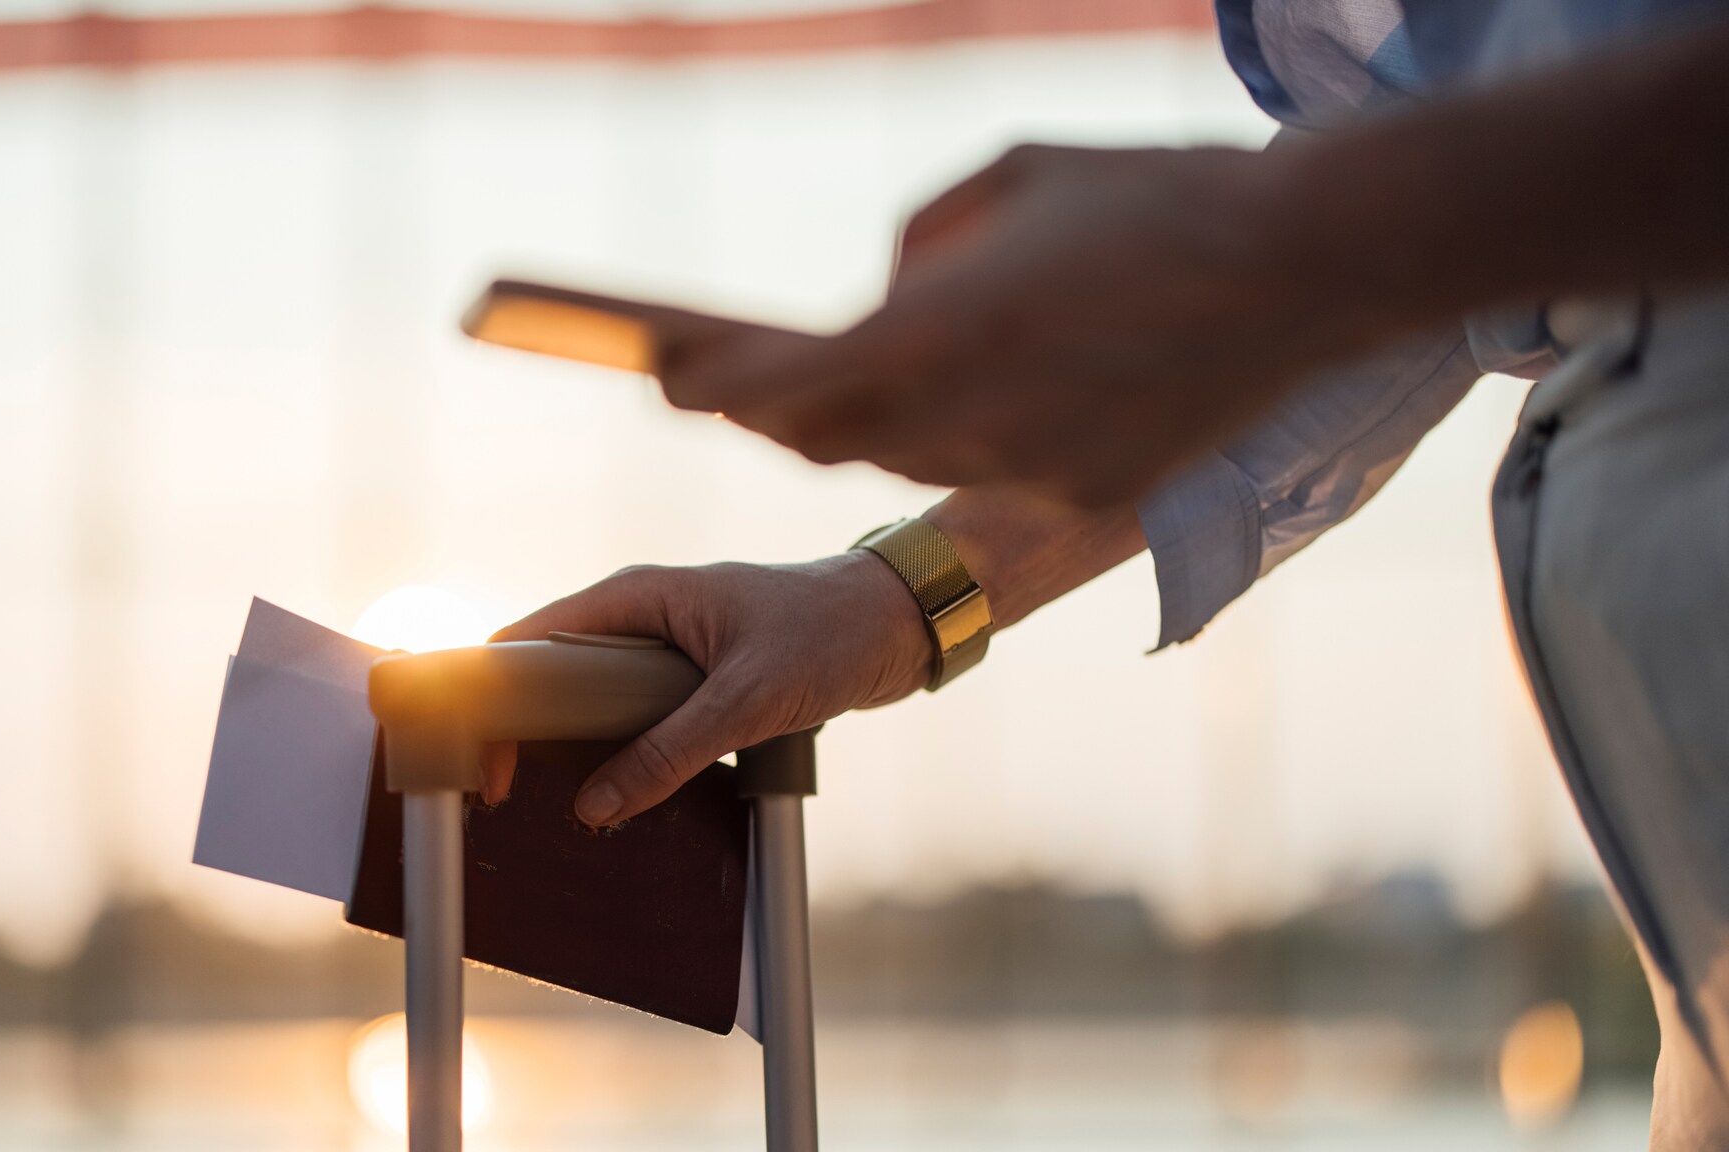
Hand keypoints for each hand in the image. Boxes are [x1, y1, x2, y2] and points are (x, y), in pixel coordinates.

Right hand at [480, 552, 929, 825]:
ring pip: (598, 701)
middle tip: (510, 795)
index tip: (485, 759)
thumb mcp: (746, 700)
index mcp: (638, 596)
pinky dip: (624, 751)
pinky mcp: (695, 678)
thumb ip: (671, 752)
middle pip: (557, 674)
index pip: (533, 640)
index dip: (496, 696)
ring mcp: (668, 647)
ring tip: (554, 804)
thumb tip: (597, 806)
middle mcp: (643, 616)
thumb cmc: (830, 632)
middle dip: (529, 731)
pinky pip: (638, 717)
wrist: (900, 619)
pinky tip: (619, 795)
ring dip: (579, 747)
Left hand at [657, 143, 1415, 505]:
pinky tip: (969, 405)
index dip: (714, 385)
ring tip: (823, 394)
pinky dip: (961, 440)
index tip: (661, 375)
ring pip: (906, 462)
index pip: (791, 379)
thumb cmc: (1155, 193)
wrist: (1312, 265)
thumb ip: (923, 243)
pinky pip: (991, 472)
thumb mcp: (1015, 174)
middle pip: (829, 443)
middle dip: (770, 415)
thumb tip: (881, 299)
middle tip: (716, 389)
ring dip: (860, 430)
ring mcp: (1034, 468)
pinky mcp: (1089, 493)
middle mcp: (979, 414)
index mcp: (949, 323)